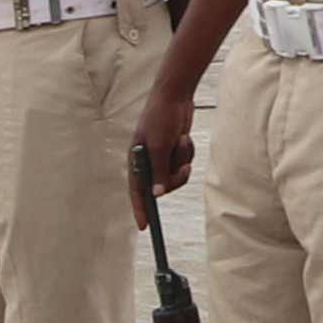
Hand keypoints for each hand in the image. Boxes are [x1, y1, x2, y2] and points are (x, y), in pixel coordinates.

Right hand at [133, 90, 192, 205]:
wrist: (175, 96)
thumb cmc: (161, 118)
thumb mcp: (159, 146)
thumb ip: (158, 172)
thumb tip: (157, 194)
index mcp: (136, 159)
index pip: (136, 191)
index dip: (139, 209)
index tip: (144, 226)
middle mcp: (147, 160)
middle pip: (161, 186)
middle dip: (174, 178)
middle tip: (183, 168)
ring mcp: (161, 156)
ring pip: (175, 174)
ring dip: (182, 160)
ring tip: (180, 142)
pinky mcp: (173, 150)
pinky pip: (183, 162)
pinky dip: (186, 153)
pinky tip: (183, 137)